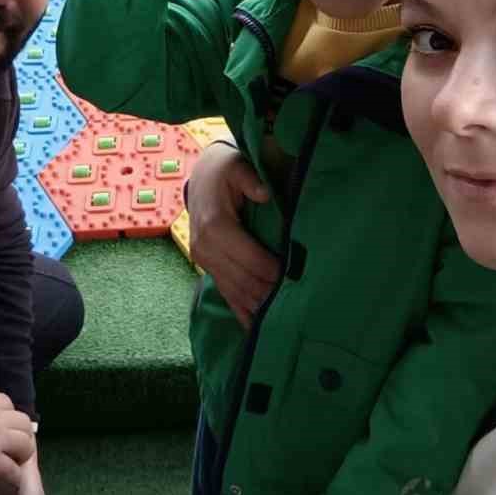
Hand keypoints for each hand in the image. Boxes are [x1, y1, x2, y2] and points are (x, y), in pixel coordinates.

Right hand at [0, 387, 36, 486]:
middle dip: (22, 434)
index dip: (7, 416)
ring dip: (22, 454)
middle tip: (14, 445)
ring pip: (25, 445)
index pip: (8, 404)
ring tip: (14, 462)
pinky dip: (13, 476)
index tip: (1, 424)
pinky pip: (12, 470)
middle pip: (24, 424)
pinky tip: (10, 479)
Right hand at [187, 142, 278, 327]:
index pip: (247, 256)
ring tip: (281, 318)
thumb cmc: (225, 172)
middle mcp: (204, 247)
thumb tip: (264, 193)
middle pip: (241, 279)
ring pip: (234, 291)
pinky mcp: (207, 268)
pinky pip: (225, 293)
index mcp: (214, 225)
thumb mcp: (237, 166)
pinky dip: (241, 311)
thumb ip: (250, 179)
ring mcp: (203, 261)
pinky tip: (255, 328)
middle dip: (266, 291)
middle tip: (294, 302)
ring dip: (257, 305)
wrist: (201, 179)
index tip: (291, 276)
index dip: (269, 269)